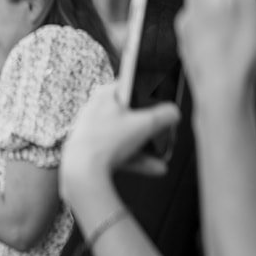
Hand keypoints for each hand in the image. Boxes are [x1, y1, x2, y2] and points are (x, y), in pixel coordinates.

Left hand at [60, 83, 178, 191]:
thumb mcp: (145, 124)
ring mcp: (92, 132)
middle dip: (149, 125)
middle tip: (162, 129)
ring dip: (146, 147)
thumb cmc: (106, 141)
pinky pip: (118, 152)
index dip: (146, 89)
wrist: (82, 170)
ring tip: (162, 155)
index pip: (129, 84)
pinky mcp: (91, 151)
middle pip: (129, 114)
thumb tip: (173, 113)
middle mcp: (95, 111)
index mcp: (105, 96)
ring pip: (125, 136)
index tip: (160, 96)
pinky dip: (136, 159)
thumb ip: (164, 115)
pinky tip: (154, 167)